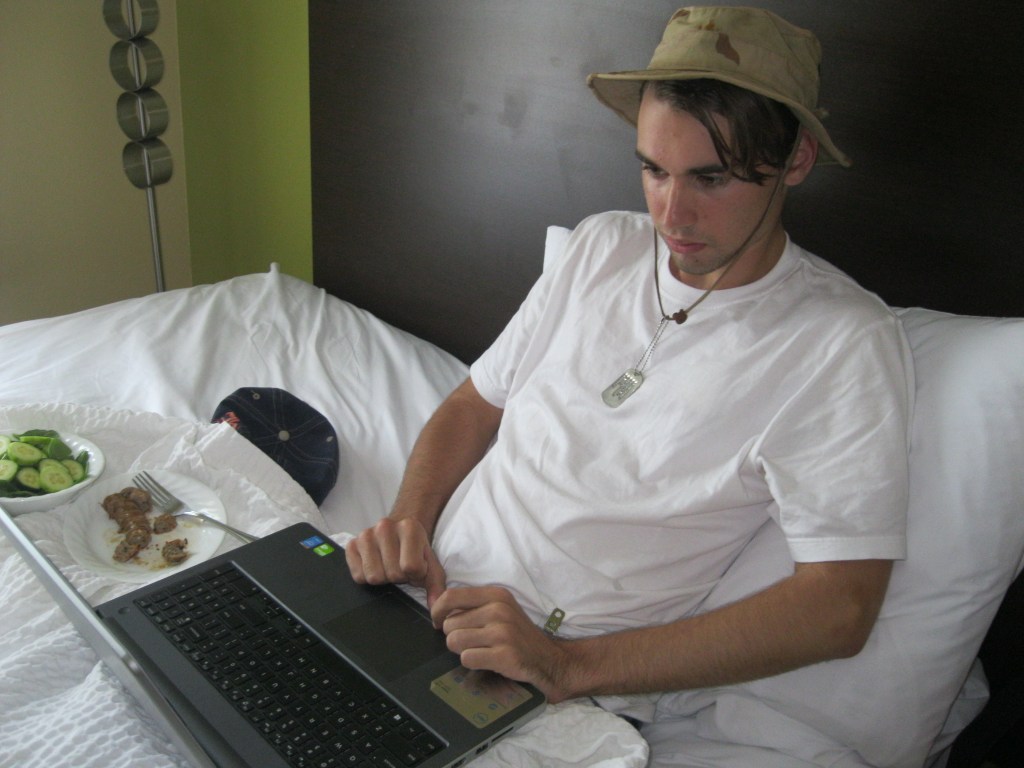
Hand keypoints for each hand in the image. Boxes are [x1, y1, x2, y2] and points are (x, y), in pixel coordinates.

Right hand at [345, 517, 446, 607]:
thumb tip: (435, 607)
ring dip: (384, 577)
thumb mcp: (431, 564)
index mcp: (409, 527)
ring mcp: (366, 535)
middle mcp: (385, 526)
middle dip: (399, 577)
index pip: (411, 567)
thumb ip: (436, 586)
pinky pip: (358, 576)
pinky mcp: (351, 545)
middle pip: (392, 574)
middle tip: (401, 566)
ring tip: (389, 566)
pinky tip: (376, 565)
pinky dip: (367, 576)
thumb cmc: (416, 550)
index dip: (416, 575)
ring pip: (374, 577)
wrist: (400, 532)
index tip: (416, 568)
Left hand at [432, 586, 574, 702]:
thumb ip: (472, 605)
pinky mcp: (503, 655)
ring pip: (454, 641)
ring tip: (479, 650)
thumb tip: (436, 608)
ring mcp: (502, 633)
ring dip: (461, 650)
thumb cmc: (517, 634)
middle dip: (454, 635)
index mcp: (496, 594)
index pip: (451, 596)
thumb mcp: (500, 609)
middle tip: (472, 641)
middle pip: (449, 624)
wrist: (547, 659)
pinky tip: (486, 660)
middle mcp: (499, 610)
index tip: (437, 621)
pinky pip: (466, 658)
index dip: (437, 610)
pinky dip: (472, 662)